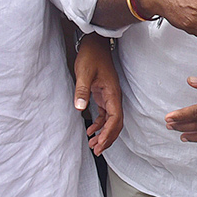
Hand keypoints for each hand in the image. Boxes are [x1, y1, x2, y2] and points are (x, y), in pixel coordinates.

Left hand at [74, 33, 122, 153]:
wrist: (95, 45)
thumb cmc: (91, 57)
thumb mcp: (84, 73)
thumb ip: (82, 92)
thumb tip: (79, 109)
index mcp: (112, 93)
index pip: (115, 118)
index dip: (109, 133)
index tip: (100, 144)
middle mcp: (114, 97)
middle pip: (116, 123)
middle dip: (108, 138)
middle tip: (97, 151)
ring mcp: (110, 97)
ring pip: (111, 121)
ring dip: (104, 134)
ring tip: (93, 145)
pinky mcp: (104, 96)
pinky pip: (105, 115)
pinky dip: (99, 125)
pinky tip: (91, 131)